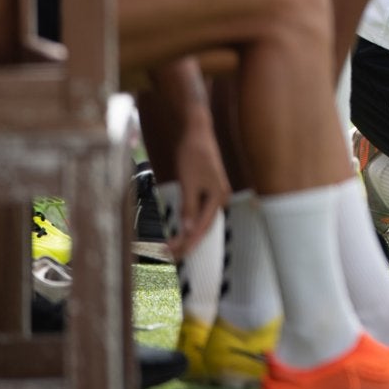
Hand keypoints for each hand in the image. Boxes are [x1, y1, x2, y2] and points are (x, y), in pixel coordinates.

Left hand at [162, 115, 231, 260]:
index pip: (201, 228)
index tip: (171, 252)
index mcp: (218, 197)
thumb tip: (188, 230)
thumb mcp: (189, 181)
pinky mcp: (207, 191)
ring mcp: (214, 195)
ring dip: (187, 236)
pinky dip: (188, 224)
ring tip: (172, 248)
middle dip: (186, 244)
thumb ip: (189, 206)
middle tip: (168, 256)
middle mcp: (220, 198)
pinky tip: (180, 231)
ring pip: (201, 223)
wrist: (197, 132)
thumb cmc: (194, 154)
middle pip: (203, 228)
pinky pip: (198, 214)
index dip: (186, 242)